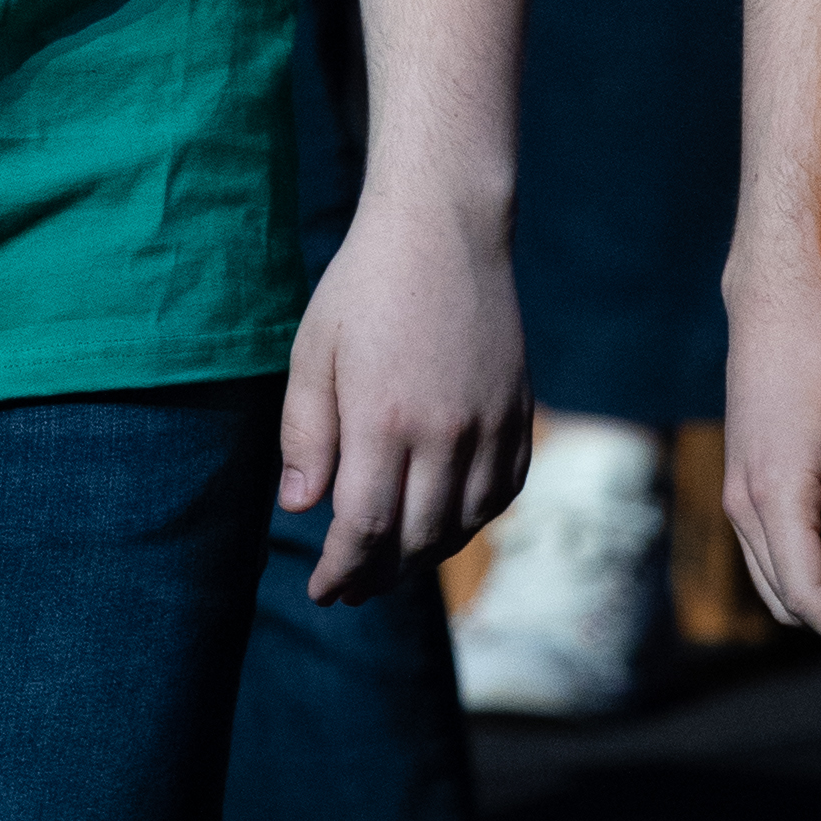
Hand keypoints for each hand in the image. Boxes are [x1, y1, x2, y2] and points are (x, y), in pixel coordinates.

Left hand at [278, 182, 527, 603]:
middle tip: (352, 588)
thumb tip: (301, 509)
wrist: (443, 229)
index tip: (325, 591)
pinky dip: (472, 521)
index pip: (366, 530)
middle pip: (416, 540)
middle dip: (379, 576)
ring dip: (425, 556)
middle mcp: (445, 433)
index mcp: (384, 421)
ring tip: (392, 564)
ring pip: (463, 524)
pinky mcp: (519, 412)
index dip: (343, 572)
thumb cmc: (363, 286)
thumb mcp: (312, 354)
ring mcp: (490, 425)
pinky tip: (445, 524)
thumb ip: (305, 435)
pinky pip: (502, 492)